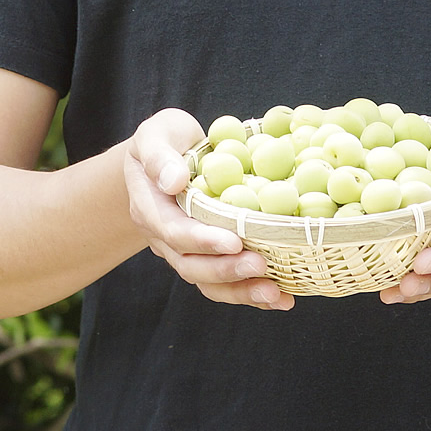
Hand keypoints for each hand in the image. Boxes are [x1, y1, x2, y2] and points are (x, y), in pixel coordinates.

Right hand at [123, 108, 293, 310]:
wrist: (164, 157)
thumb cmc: (164, 139)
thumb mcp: (155, 134)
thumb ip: (159, 155)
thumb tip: (174, 180)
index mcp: (150, 208)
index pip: (174, 231)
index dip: (203, 240)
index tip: (234, 241)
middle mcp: (164, 237)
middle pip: (191, 265)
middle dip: (227, 270)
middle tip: (261, 266)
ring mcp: (184, 251)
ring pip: (208, 282)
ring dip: (241, 291)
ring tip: (276, 295)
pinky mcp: (206, 255)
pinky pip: (223, 281)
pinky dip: (249, 291)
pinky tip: (280, 296)